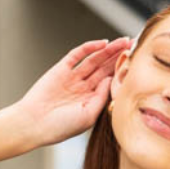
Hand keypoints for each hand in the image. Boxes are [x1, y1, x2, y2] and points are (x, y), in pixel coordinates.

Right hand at [17, 38, 131, 146]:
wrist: (34, 123)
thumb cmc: (60, 126)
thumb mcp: (88, 116)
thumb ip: (101, 98)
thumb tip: (112, 79)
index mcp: (90, 101)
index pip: (110, 83)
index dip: (122, 73)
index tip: (136, 65)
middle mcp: (83, 88)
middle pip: (104, 68)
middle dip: (118, 57)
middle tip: (133, 46)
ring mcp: (72, 78)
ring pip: (94, 60)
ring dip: (108, 50)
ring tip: (123, 41)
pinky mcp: (61, 69)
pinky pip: (77, 55)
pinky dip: (89, 48)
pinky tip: (102, 43)